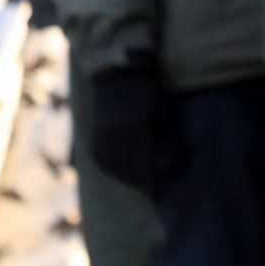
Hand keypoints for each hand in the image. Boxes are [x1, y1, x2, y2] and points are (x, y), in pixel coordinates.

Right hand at [86, 63, 187, 196]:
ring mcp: (102, 134)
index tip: (166, 191)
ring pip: (115, 168)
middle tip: (158, 192)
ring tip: (143, 184)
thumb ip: (169, 140)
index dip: (156, 182)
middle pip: (130, 170)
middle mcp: (115, 133)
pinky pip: (102, 160)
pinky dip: (114, 170)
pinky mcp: (94, 135)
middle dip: (145, 183)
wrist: (118, 73)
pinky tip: (125, 172)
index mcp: (135, 128)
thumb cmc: (148, 92)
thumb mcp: (165, 112)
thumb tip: (169, 165)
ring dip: (129, 179)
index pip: (145, 166)